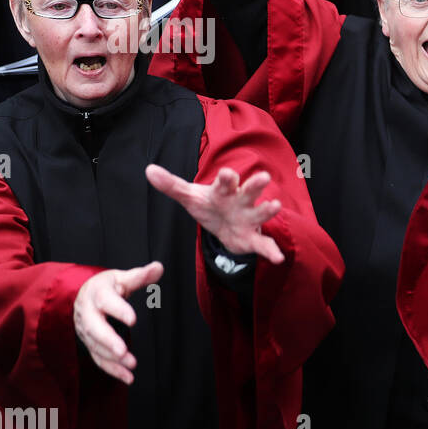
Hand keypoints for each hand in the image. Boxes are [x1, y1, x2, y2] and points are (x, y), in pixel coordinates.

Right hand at [74, 261, 163, 383]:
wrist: (80, 296)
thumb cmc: (105, 287)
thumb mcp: (121, 278)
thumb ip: (140, 276)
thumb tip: (159, 267)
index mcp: (98, 294)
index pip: (107, 302)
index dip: (119, 310)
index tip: (133, 319)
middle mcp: (88, 314)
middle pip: (95, 329)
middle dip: (108, 341)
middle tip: (123, 351)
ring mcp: (87, 331)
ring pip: (96, 347)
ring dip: (112, 359)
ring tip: (131, 365)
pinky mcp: (90, 344)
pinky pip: (98, 359)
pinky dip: (112, 369)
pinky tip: (128, 377)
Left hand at [146, 164, 285, 264]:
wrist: (224, 224)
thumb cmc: (210, 205)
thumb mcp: (190, 196)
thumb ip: (172, 185)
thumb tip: (149, 170)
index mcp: (225, 190)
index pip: (226, 181)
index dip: (226, 178)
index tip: (227, 173)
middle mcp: (241, 201)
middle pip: (249, 191)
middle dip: (256, 185)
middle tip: (263, 177)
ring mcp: (249, 219)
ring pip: (260, 213)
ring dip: (268, 210)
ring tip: (275, 206)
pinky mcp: (252, 238)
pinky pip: (264, 244)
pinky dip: (272, 251)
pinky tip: (278, 258)